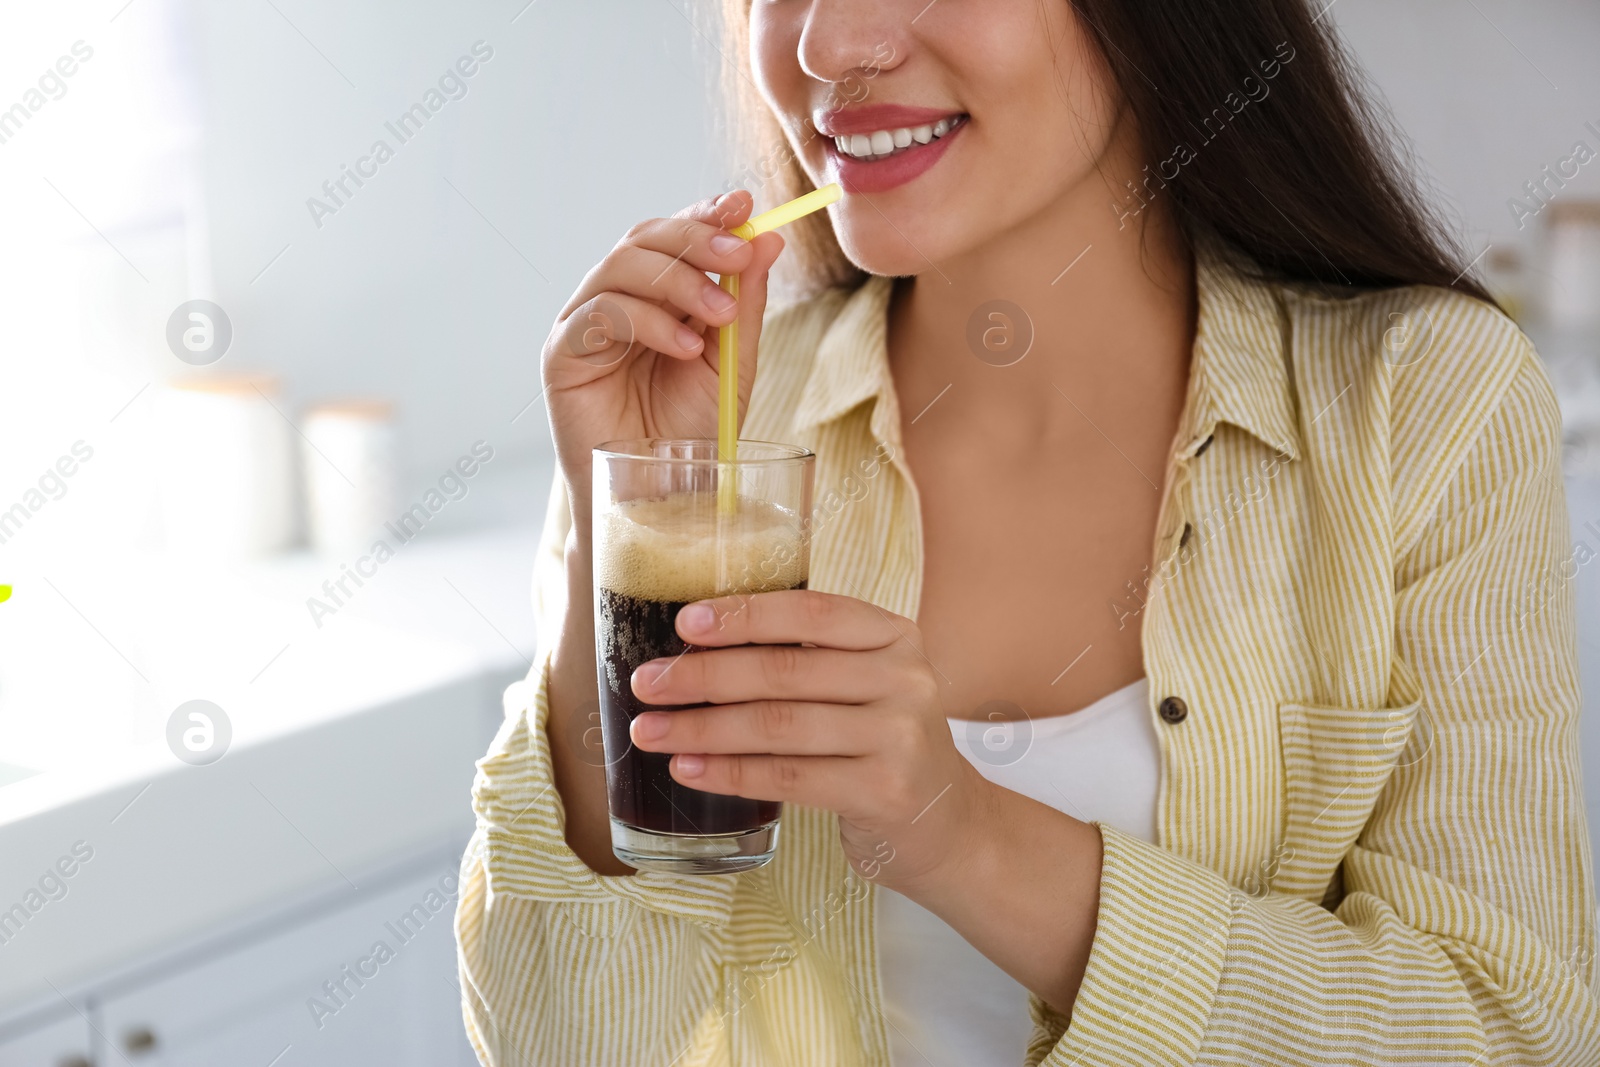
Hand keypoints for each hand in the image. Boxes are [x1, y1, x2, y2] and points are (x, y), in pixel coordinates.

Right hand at [542, 190, 784, 520]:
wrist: (659, 498)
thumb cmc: (690, 435)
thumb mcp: (731, 363)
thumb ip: (745, 303)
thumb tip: (768, 239)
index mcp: (655, 296)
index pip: (674, 235)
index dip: (705, 213)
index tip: (743, 204)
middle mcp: (615, 300)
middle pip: (644, 238)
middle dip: (695, 237)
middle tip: (739, 251)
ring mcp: (583, 324)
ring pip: (620, 267)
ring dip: (677, 281)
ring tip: (720, 315)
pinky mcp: (561, 354)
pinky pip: (599, 314)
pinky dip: (646, 321)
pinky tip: (683, 347)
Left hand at [625, 589, 996, 894]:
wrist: (948, 824)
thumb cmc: (884, 745)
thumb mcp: (866, 685)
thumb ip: (808, 661)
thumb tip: (697, 649)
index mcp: (895, 636)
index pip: (811, 613)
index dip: (744, 615)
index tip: (685, 623)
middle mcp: (904, 679)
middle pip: (784, 671)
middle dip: (703, 676)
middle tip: (647, 683)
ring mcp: (898, 736)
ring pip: (778, 726)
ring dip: (702, 727)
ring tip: (651, 731)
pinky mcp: (883, 791)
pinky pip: (787, 777)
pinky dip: (729, 772)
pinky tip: (689, 768)